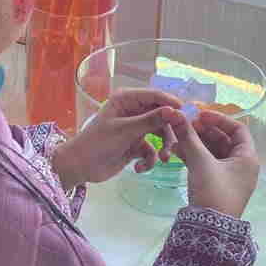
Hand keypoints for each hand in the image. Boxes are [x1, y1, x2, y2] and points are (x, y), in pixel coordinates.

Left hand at [51, 89, 186, 186]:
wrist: (80, 167)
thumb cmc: (97, 143)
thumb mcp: (125, 130)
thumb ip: (150, 120)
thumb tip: (173, 110)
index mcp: (126, 99)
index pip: (155, 96)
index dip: (171, 104)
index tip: (185, 115)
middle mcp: (133, 111)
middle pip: (161, 116)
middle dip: (168, 131)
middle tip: (177, 143)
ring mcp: (135, 129)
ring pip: (159, 134)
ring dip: (162, 148)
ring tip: (162, 160)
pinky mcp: (135, 145)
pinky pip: (151, 150)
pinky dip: (148, 160)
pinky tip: (139, 169)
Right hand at [169, 111, 259, 220]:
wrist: (209, 231)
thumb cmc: (213, 192)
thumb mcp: (201, 162)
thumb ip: (188, 137)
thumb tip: (175, 114)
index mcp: (247, 158)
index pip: (238, 129)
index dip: (219, 119)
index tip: (199, 115)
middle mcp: (241, 165)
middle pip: (223, 139)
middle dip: (203, 131)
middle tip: (185, 124)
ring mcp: (228, 176)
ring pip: (212, 151)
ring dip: (195, 143)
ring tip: (177, 137)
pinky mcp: (216, 185)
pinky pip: (206, 163)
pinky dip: (193, 156)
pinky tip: (176, 150)